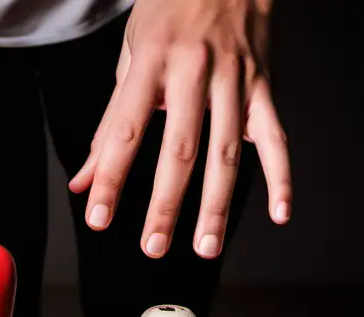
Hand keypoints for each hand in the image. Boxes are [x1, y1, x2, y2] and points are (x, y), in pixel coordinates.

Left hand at [69, 0, 290, 258]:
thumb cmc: (170, 14)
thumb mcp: (130, 58)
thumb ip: (110, 125)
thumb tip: (82, 182)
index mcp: (151, 63)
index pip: (124, 130)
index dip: (110, 178)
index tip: (98, 217)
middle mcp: (195, 70)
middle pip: (181, 148)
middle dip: (166, 203)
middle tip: (154, 246)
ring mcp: (235, 78)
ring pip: (227, 151)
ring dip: (216, 205)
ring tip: (206, 247)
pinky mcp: (264, 84)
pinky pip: (275, 136)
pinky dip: (280, 176)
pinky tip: (279, 213)